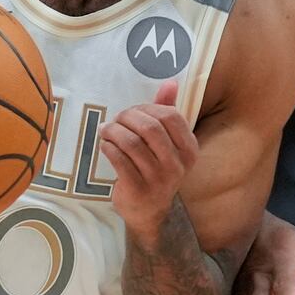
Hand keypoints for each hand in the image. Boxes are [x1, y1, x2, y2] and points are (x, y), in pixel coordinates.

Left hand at [99, 81, 197, 235]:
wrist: (149, 212)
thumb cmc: (157, 169)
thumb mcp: (167, 143)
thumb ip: (168, 111)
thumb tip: (171, 82)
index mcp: (189, 150)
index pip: (171, 116)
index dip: (148, 108)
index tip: (134, 112)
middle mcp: (178, 165)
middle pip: (149, 127)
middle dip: (127, 117)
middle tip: (115, 119)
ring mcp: (158, 179)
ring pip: (131, 142)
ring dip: (113, 131)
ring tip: (106, 130)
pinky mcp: (137, 190)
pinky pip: (118, 159)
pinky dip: (108, 147)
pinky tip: (105, 145)